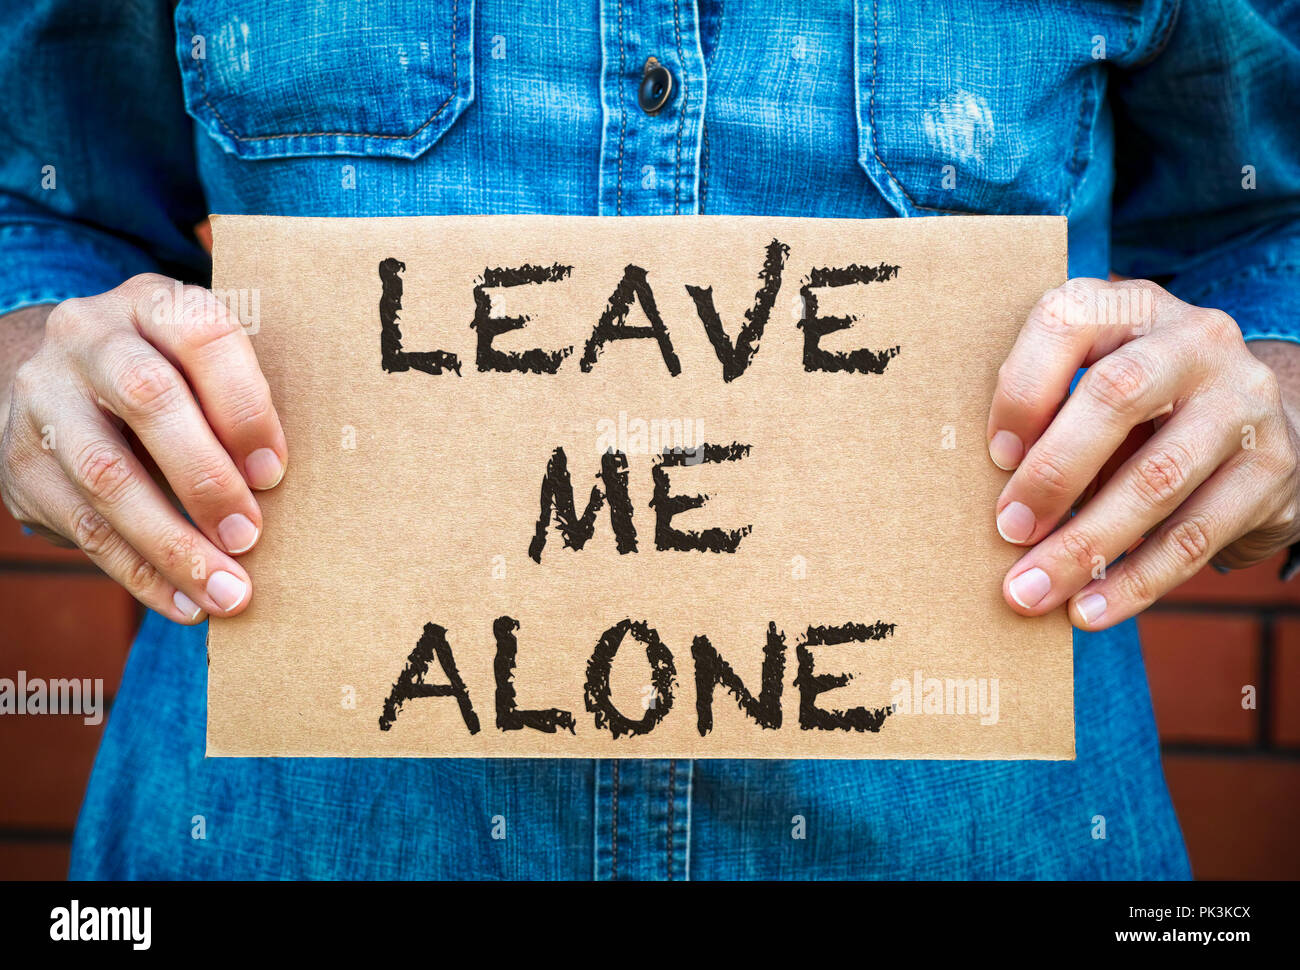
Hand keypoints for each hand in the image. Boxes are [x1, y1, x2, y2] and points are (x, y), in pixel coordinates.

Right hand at [0, 275, 286, 622]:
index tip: (275, 472)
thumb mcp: (201, 364)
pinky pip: (83, 527)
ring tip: (226, 594)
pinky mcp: (21, 461)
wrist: (55, 379)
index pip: (203, 335)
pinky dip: (141, 574)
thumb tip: (284, 486)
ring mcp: (45, 397)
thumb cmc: (170, 379)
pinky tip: (184, 604)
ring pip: (107, 475)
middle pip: (147, 400)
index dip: (244, 407)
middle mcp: (89, 337)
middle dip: (206, 478)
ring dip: (174, 546)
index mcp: (154, 303)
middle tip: (249, 537)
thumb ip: (239, 403)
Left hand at [987, 278, 1299, 630]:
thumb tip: (988, 500)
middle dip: (1052, 474)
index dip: (1022, 389)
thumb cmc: (1135, 410)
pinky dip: (1135, 581)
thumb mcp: (1091, 385)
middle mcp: (1195, 340)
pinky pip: (1196, 535)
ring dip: (1085, 546)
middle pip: (1116, 395)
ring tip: (1032, 591)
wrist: (1253, 424)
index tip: (994, 456)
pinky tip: (1089, 609)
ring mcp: (1243, 401)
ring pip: (1157, 478)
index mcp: (1131, 308)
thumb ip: (1045, 416)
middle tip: (1008, 532)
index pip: (1066, 321)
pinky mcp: (1273, 467)